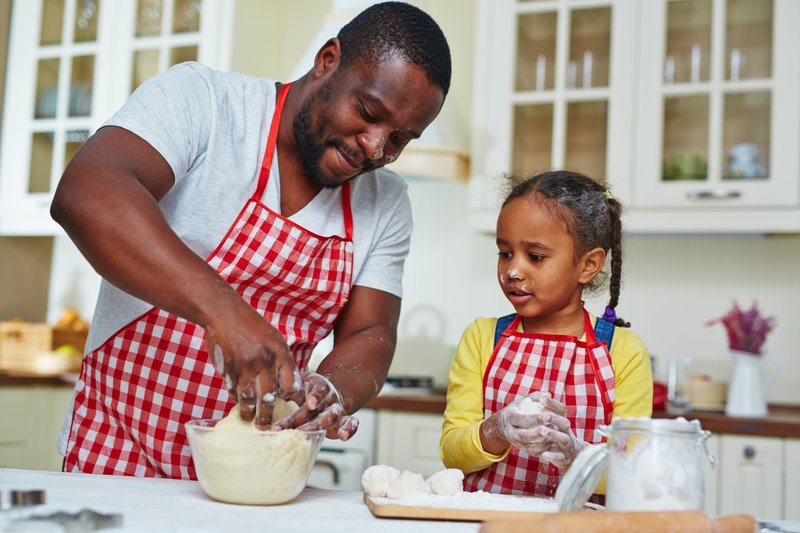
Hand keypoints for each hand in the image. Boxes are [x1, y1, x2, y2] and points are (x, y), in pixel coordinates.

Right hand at [204, 300, 300, 429]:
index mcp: (279, 351)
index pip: (291, 383)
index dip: (292, 398)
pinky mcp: (227, 368)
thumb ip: (282, 361)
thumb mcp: (274, 339)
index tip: (290, 407)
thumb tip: (289, 388)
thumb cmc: (252, 327)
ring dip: (249, 413)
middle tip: (267, 426)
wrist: (224, 312)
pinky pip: (233, 390)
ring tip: (250, 420)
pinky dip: (236, 399)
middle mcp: (263, 360)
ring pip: (248, 398)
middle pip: (269, 396)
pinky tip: (238, 403)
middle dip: (267, 415)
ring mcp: (244, 365)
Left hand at [274, 371, 359, 439]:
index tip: (309, 403)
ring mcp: (336, 410)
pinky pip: (351, 424)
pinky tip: (344, 436)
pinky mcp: (342, 421)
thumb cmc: (306, 389)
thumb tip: (263, 395)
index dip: (316, 396)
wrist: (327, 389)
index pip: (319, 391)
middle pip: (323, 409)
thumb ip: (286, 388)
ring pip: (334, 417)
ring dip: (321, 427)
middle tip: (297, 430)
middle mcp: (329, 399)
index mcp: (319, 387)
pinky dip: (349, 429)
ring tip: (309, 435)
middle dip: (310, 421)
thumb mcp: (299, 383)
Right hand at [481, 391, 553, 455]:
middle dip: (538, 432)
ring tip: (553, 435)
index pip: (521, 419)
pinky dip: (544, 449)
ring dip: (543, 442)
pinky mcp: (523, 449)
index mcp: (510, 417)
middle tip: (551, 427)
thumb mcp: (522, 400)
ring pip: (529, 447)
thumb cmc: (517, 409)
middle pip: (524, 435)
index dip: (534, 419)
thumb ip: (535, 396)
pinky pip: (534, 453)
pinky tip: (552, 442)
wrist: (503, 425)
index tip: (546, 415)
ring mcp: (516, 442)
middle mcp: (511, 432)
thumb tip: (548, 395)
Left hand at [527, 394, 586, 469]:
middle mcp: (566, 431)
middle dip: (554, 418)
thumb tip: (542, 394)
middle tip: (542, 415)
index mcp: (563, 421)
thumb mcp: (552, 421)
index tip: (541, 398)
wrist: (570, 454)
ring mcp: (566, 444)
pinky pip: (559, 457)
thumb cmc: (556, 433)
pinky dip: (553, 456)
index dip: (552, 403)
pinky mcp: (563, 457)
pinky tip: (544, 454)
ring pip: (563, 439)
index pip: (561, 409)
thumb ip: (545, 409)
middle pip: (564, 423)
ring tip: (542, 430)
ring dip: (553, 434)